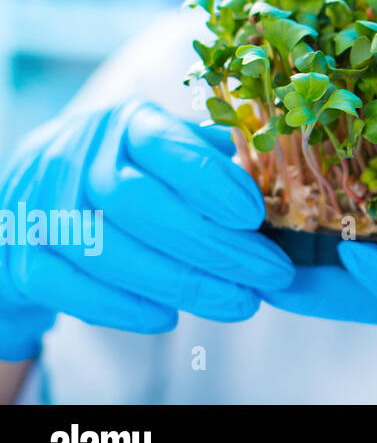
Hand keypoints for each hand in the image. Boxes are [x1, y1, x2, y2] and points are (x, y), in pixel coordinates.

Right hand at [0, 100, 294, 360]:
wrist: (38, 193)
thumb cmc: (133, 168)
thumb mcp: (173, 146)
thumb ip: (219, 157)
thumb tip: (283, 173)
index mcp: (127, 123)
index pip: (166, 145)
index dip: (212, 181)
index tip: (257, 217)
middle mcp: (77, 158)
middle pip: (140, 204)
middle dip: (213, 246)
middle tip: (272, 275)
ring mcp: (43, 208)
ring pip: (108, 250)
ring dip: (180, 284)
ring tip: (241, 303)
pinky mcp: (23, 257)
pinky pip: (69, 288)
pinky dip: (122, 307)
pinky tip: (171, 319)